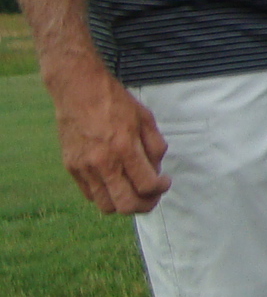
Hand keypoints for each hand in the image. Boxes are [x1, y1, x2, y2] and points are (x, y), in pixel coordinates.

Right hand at [52, 66, 170, 214]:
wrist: (78, 90)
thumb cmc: (114, 102)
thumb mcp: (145, 118)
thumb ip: (155, 147)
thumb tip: (157, 170)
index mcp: (125, 148)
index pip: (147, 185)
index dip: (161, 189)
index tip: (164, 181)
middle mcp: (103, 162)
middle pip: (126, 205)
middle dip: (145, 205)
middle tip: (152, 196)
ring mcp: (84, 167)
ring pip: (106, 205)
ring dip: (124, 204)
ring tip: (133, 192)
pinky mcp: (71, 168)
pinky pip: (90, 194)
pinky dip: (106, 195)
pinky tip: (115, 182)